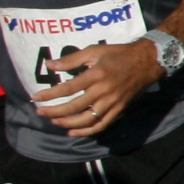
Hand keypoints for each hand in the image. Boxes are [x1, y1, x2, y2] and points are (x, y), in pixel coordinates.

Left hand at [35, 37, 164, 136]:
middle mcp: (103, 91)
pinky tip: (72, 132)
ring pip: (86, 119)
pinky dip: (86, 131)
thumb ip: (71, 59)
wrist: (148, 61)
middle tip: (39, 111)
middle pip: (73, 107)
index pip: (67, 89)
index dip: (49, 95)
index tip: (36, 98)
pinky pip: (101, 125)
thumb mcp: (94, 51)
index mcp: (96, 75)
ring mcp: (112, 102)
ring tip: (54, 121)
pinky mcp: (119, 109)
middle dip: (53, 111)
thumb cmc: (119, 54)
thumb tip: (49, 65)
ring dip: (67, 123)